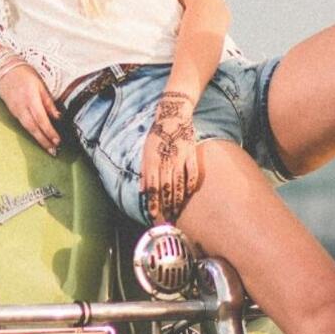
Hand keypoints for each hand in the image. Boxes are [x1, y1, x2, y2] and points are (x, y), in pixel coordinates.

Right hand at [0, 61, 62, 154]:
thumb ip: (48, 102)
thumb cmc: (25, 74)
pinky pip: (23, 124)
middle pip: (34, 128)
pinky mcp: (12, 111)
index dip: (49, 132)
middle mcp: (22, 107)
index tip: (57, 141)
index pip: (42, 119)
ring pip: (28, 128)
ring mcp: (15, 110)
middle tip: (54, 152)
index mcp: (31, 98)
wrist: (5, 69)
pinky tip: (38, 137)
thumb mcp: (40, 84)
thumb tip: (58, 117)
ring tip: (48, 148)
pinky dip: (32, 132)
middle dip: (44, 141)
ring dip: (38, 139)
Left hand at [140, 91, 203, 222]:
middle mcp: (165, 160)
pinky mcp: (191, 153)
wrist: (173, 115)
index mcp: (152, 160)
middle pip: (166, 188)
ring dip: (178, 199)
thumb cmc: (157, 134)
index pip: (152, 186)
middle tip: (168, 218)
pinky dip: (191, 184)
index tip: (154, 215)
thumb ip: (144, 171)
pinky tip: (189, 193)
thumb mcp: (145, 151)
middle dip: (166, 205)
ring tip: (177, 210)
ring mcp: (179, 157)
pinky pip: (192, 172)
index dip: (153, 202)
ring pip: (179, 183)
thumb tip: (142, 189)